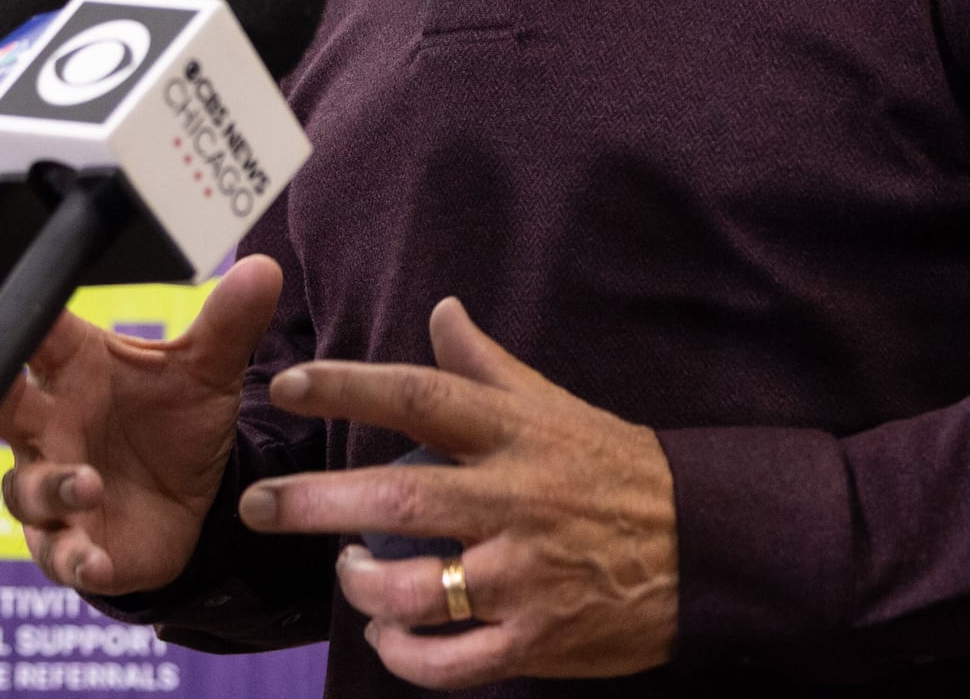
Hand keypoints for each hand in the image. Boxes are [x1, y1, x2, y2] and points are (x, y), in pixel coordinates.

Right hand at [0, 256, 285, 595]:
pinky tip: (96, 561)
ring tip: (88, 485)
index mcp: (73, 371)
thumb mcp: (208, 372)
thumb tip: (264, 270)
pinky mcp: (70, 543)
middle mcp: (49, 427)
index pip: (37, 336)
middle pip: (0, 408)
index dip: (26, 320)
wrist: (193, 501)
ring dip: (53, 487)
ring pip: (27, 487)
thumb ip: (228, 324)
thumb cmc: (177, 421)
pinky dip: (73, 559)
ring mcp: (53, 487)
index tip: (28, 311)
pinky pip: (58, 553)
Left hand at [244, 297, 676, 688]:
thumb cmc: (621, 470)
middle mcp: (516, 501)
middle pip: (398, 501)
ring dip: (362, 588)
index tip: (290, 384)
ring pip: (416, 590)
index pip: (423, 398)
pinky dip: (407, 655)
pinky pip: (452, 660)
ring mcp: (525, 576)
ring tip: (344, 573)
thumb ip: (491, 365)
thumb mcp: (560, 406)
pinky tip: (387, 639)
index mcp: (519, 436)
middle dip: (316, 504)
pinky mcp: (537, 639)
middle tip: (261, 505)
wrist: (708, 547)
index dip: (351, 387)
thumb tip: (442, 310)